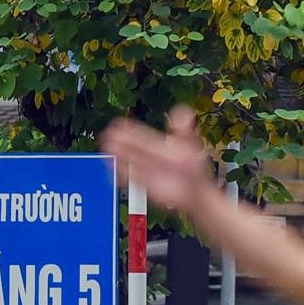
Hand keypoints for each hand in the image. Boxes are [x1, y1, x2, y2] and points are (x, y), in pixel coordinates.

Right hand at [98, 107, 219, 215]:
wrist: (197, 193)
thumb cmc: (195, 170)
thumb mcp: (191, 145)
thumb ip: (184, 129)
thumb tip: (183, 111)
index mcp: (162, 146)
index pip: (142, 135)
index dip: (130, 129)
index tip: (118, 123)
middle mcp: (153, 157)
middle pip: (133, 148)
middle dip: (120, 142)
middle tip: (107, 134)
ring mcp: (148, 171)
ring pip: (129, 161)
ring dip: (118, 156)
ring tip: (106, 148)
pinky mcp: (146, 185)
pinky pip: (130, 178)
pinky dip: (121, 174)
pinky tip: (113, 169)